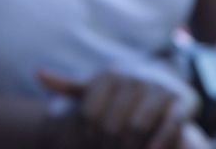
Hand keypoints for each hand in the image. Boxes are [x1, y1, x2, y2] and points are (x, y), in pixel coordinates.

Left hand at [38, 63, 200, 148]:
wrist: (161, 80)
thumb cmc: (119, 90)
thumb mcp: (93, 87)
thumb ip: (67, 84)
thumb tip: (37, 73)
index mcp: (108, 76)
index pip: (90, 111)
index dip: (86, 131)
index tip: (86, 140)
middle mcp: (132, 79)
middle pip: (111, 123)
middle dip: (106, 144)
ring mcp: (156, 89)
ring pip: (136, 126)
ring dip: (128, 146)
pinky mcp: (178, 102)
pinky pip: (168, 124)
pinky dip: (158, 141)